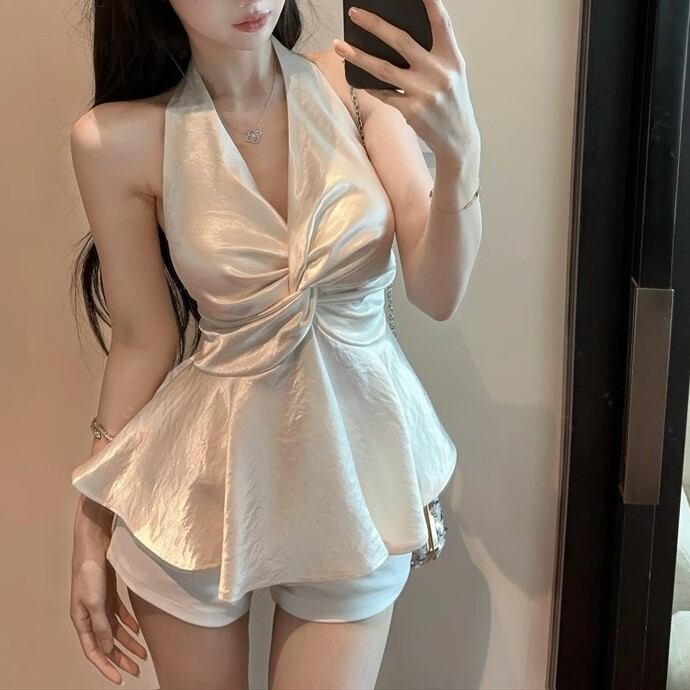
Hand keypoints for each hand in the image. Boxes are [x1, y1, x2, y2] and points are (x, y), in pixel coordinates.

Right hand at [70, 507, 146, 684]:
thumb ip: (102, 625)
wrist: (95, 542)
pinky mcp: (109, 593)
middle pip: (106, 643)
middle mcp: (89, 614)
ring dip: (128, 642)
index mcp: (81, 619)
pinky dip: (129, 623)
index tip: (120, 679)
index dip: (106, 666)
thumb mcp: (95, 601)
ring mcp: (100, 603)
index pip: (94, 651)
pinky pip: (120, 614)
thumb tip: (107, 648)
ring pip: (115, 630)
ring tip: (142, 653)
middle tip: (136, 669)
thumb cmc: (90, 570)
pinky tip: (139, 630)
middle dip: (120, 658)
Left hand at [334, 0, 480, 169]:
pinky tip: (356, 78)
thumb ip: (433, 56)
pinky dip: (369, 86)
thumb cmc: (452, 103)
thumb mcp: (452, 75)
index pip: (441, 23)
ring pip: (383, 69)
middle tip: (355, 12)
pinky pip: (384, 94)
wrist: (459, 141)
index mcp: (452, 58)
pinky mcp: (412, 111)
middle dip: (375, 24)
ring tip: (339, 45)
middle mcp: (439, 72)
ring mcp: (424, 92)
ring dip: (358, 56)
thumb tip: (395, 39)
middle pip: (401, 41)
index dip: (430, 2)